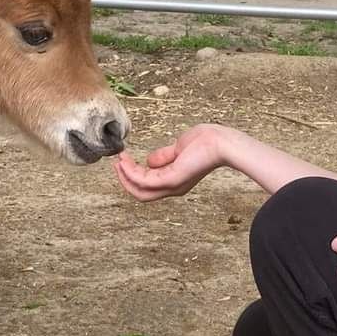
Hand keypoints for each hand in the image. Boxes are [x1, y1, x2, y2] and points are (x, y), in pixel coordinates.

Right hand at [114, 124, 228, 201]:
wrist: (221, 142)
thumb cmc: (207, 142)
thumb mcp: (178, 148)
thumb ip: (163, 156)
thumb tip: (148, 160)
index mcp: (174, 181)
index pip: (147, 186)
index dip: (131, 175)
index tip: (122, 160)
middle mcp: (172, 187)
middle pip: (140, 193)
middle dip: (124, 179)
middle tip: (116, 162)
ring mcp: (172, 185)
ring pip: (139, 190)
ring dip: (124, 175)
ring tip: (119, 160)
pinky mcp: (171, 179)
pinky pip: (144, 181)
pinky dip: (131, 172)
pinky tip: (125, 161)